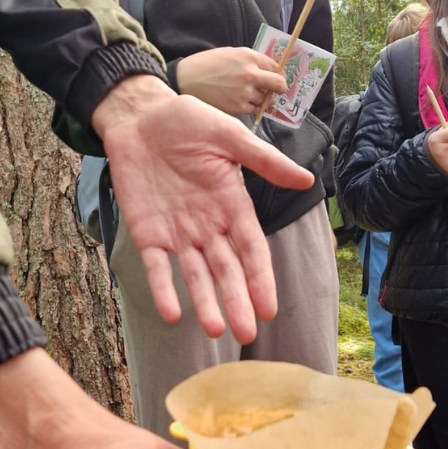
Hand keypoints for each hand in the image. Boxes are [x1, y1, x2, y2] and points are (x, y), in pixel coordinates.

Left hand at [92, 75, 313, 342]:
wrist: (139, 115)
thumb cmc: (188, 122)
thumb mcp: (230, 137)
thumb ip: (264, 161)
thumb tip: (308, 179)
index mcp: (232, 204)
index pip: (252, 248)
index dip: (260, 278)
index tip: (269, 307)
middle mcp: (209, 225)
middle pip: (226, 269)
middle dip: (237, 300)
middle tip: (248, 333)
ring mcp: (177, 232)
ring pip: (195, 275)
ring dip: (205, 302)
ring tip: (214, 330)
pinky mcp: (146, 233)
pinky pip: (156, 266)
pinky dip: (163, 289)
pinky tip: (172, 313)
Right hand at [174, 46, 291, 118]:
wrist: (184, 80)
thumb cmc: (205, 64)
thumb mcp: (230, 53)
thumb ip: (250, 60)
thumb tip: (268, 70)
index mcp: (249, 57)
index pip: (275, 66)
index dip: (277, 72)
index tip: (276, 76)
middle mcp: (250, 75)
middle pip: (278, 84)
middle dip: (279, 87)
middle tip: (276, 89)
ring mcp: (245, 93)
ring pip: (265, 100)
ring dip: (261, 98)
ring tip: (247, 95)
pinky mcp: (237, 109)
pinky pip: (252, 110)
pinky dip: (249, 107)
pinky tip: (238, 102)